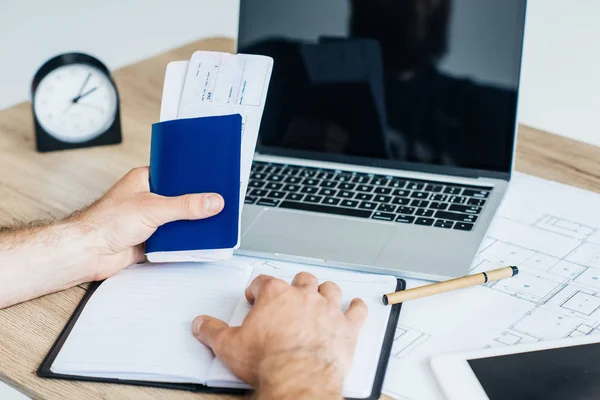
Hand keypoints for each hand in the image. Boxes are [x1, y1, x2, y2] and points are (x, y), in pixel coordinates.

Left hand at [70, 167, 223, 279]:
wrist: (88, 252)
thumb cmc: (105, 221)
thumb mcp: (153, 208)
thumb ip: (185, 205)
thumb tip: (211, 201)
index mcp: (145, 180)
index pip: (176, 174)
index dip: (194, 178)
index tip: (213, 181)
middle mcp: (147, 198)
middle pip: (180, 199)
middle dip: (195, 205)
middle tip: (215, 204)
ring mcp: (149, 219)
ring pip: (178, 220)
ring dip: (189, 225)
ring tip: (209, 223)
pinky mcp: (150, 239)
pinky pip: (174, 239)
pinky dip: (183, 241)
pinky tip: (194, 241)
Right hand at [192, 272, 367, 398]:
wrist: (298, 378)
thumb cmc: (268, 361)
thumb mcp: (229, 346)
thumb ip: (212, 331)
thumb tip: (202, 324)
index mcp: (275, 295)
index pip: (263, 282)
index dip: (257, 288)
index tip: (255, 295)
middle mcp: (303, 296)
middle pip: (301, 280)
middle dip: (295, 286)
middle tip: (290, 295)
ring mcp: (327, 309)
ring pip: (329, 289)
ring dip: (325, 291)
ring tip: (321, 296)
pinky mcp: (346, 327)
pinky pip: (356, 310)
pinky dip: (357, 308)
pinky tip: (356, 306)